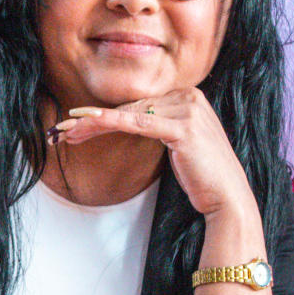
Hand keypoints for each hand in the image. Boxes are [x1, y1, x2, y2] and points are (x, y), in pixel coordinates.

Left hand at [50, 86, 255, 218]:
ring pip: (130, 114)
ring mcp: (188, 110)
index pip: (139, 104)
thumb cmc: (203, 176)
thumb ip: (159, 126)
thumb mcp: (178, 144)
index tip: (78, 123)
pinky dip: (111, 124)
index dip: (107, 114)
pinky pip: (138, 124)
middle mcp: (190, 97)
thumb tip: (127, 121)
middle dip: (95, 119)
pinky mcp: (183, 128)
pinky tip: (89, 126)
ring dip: (94, 123)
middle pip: (131, 107)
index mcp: (190, 96)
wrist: (229, 198)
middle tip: (64, 129)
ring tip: (68, 132)